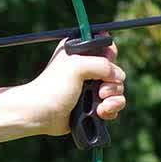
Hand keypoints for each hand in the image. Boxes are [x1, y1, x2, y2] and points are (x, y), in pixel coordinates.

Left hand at [0, 39, 126, 146]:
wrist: (41, 114)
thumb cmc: (53, 88)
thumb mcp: (77, 67)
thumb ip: (103, 65)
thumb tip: (120, 77)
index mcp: (80, 52)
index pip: (106, 46)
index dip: (110, 56)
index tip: (105, 65)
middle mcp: (87, 68)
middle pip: (116, 71)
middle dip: (113, 83)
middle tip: (99, 91)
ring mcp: (91, 87)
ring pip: (117, 90)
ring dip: (114, 99)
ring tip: (101, 106)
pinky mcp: (93, 105)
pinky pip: (114, 105)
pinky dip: (111, 110)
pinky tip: (101, 113)